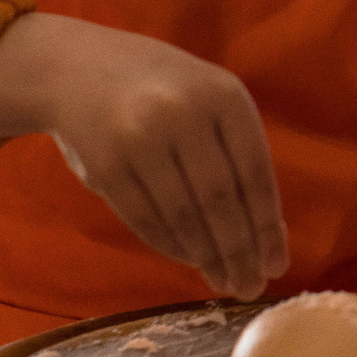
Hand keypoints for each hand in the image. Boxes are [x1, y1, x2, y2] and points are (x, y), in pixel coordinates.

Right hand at [0, 12, 288, 299]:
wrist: (78, 68)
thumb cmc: (163, 88)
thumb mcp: (210, 97)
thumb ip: (237, 152)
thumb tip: (266, 232)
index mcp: (224, 96)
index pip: (255, 173)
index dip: (268, 226)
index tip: (278, 264)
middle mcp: (184, 114)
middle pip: (221, 200)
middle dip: (240, 252)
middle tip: (251, 288)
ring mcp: (140, 139)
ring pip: (184, 216)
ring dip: (207, 257)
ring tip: (224, 282)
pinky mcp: (105, 165)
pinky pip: (146, 219)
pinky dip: (171, 247)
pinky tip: (189, 260)